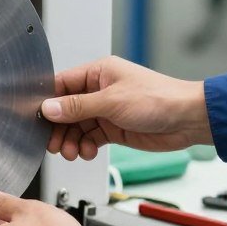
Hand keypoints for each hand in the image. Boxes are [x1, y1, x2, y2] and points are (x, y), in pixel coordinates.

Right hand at [44, 56, 211, 159]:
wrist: (187, 119)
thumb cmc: (159, 99)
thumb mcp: (111, 101)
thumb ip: (77, 106)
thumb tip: (49, 107)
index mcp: (98, 73)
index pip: (62, 85)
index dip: (48, 102)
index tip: (38, 120)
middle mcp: (100, 90)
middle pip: (66, 109)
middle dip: (59, 127)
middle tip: (54, 144)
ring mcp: (107, 110)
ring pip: (77, 126)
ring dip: (71, 140)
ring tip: (72, 152)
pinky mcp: (114, 128)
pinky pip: (91, 137)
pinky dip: (86, 146)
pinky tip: (88, 152)